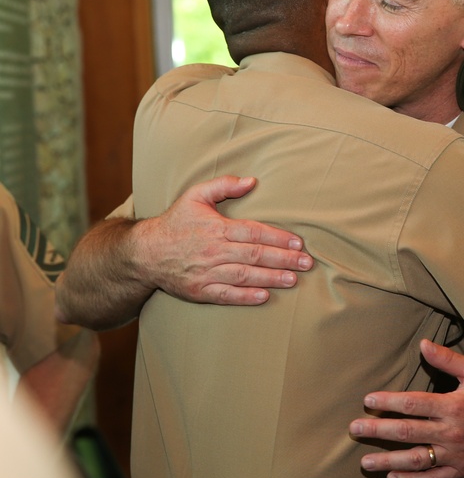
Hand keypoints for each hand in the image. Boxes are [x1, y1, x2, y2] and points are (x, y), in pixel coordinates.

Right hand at [134, 175, 312, 304]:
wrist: (144, 253)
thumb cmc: (175, 222)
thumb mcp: (195, 196)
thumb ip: (223, 185)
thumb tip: (252, 181)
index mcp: (216, 228)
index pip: (254, 232)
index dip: (278, 237)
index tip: (299, 242)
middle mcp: (213, 251)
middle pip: (254, 255)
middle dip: (283, 259)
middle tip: (307, 263)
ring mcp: (206, 272)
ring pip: (244, 276)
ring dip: (271, 278)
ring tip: (294, 279)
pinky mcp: (199, 291)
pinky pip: (226, 295)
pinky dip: (245, 297)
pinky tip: (265, 296)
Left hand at [349, 339, 463, 477]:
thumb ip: (447, 359)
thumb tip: (423, 344)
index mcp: (454, 405)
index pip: (413, 403)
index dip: (388, 402)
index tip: (369, 401)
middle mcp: (452, 432)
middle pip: (407, 432)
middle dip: (377, 430)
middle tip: (354, 429)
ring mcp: (456, 455)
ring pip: (416, 460)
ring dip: (388, 461)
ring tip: (366, 461)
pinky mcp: (462, 471)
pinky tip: (394, 477)